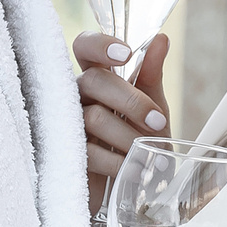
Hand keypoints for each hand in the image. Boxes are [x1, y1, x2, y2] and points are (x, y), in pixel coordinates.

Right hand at [75, 31, 170, 214]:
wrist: (133, 187)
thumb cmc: (137, 138)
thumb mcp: (152, 105)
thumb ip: (151, 74)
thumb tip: (161, 39)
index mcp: (96, 76)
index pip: (85, 47)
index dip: (100, 45)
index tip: (126, 54)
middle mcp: (76, 94)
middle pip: (93, 80)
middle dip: (131, 101)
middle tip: (158, 122)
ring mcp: (67, 123)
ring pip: (93, 116)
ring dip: (129, 136)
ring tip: (153, 154)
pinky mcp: (66, 154)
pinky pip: (89, 151)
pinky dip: (118, 161)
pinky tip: (136, 168)